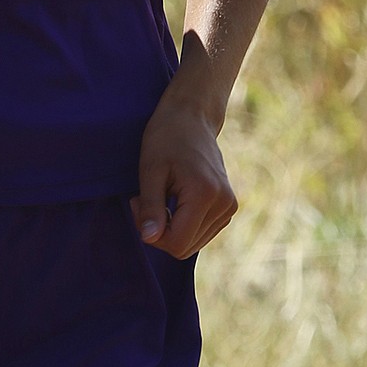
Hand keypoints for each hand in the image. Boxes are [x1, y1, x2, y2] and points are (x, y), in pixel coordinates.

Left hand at [131, 91, 237, 258]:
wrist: (192, 118)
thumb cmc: (166, 138)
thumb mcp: (150, 171)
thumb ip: (150, 207)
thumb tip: (149, 239)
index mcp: (206, 194)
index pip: (176, 243)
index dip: (151, 233)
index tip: (138, 203)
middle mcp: (224, 204)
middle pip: (184, 247)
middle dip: (159, 231)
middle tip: (144, 201)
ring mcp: (229, 207)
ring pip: (191, 244)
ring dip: (170, 228)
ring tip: (160, 196)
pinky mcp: (228, 208)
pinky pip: (199, 234)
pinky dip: (182, 225)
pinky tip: (173, 201)